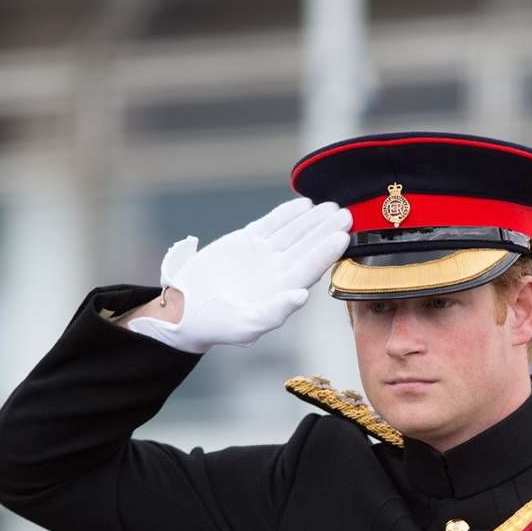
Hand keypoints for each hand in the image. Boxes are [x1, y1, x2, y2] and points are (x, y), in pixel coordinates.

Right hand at [129, 196, 350, 352]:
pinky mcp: (246, 241)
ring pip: (293, 232)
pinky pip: (271, 224)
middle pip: (307, 247)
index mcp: (282, 291)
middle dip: (326, 231)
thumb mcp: (246, 325)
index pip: (311, 268)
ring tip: (330, 206)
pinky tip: (304, 205)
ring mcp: (263, 254)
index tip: (343, 237)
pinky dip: (286, 214)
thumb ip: (275, 312)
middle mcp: (277, 271)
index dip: (327, 252)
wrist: (185, 309)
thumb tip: (302, 296)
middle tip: (346, 214)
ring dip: (311, 219)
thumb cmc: (217, 325)